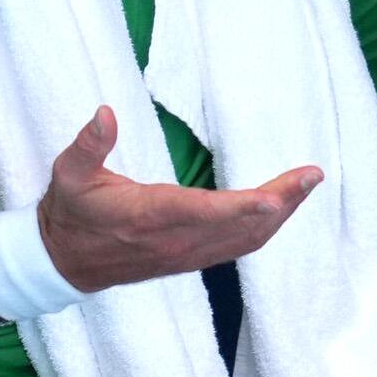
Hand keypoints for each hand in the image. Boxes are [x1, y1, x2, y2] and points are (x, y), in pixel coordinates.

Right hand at [37, 106, 322, 289]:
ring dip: (281, 215)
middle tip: (312, 176)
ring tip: (307, 186)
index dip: (242, 207)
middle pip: (240, 226)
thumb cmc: (70, 212)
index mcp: (150, 215)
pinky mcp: (192, 259)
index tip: (276, 197)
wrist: (64, 263)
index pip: (204, 212)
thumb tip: (105, 113)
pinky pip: (239, 247)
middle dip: (281, 203)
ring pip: (246, 240)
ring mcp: (187, 254)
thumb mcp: (69, 174)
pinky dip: (266, 229)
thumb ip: (89, 145)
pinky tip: (282, 209)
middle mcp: (176, 240)